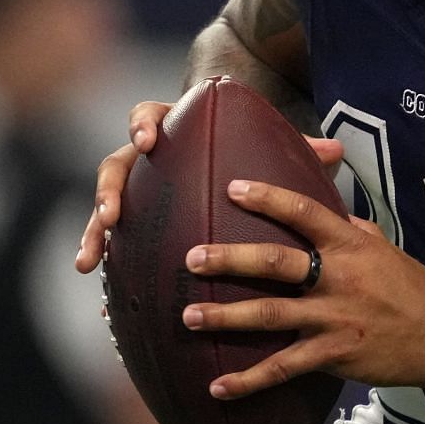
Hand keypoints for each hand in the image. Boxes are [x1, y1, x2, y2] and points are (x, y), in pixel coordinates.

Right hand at [74, 100, 345, 273]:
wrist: (235, 170)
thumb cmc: (255, 154)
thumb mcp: (274, 149)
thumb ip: (298, 148)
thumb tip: (335, 151)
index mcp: (176, 131)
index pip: (151, 115)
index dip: (144, 124)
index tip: (148, 141)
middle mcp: (148, 161)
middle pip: (117, 165)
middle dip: (109, 189)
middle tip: (112, 214)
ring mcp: (137, 194)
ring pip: (105, 208)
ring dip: (94, 232)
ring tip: (89, 262)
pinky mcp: (137, 227)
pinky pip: (115, 247)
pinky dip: (109, 272)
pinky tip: (107, 308)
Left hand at [179, 178, 424, 397]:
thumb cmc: (414, 288)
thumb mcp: (385, 248)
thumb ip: (353, 230)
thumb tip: (329, 211)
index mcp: (351, 244)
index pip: (304, 211)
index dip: (268, 197)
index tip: (232, 188)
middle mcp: (338, 277)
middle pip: (275, 262)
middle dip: (230, 259)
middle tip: (192, 257)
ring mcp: (333, 318)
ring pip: (269, 315)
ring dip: (225, 317)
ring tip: (188, 317)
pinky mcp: (333, 355)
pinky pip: (283, 368)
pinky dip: (248, 380)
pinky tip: (217, 387)